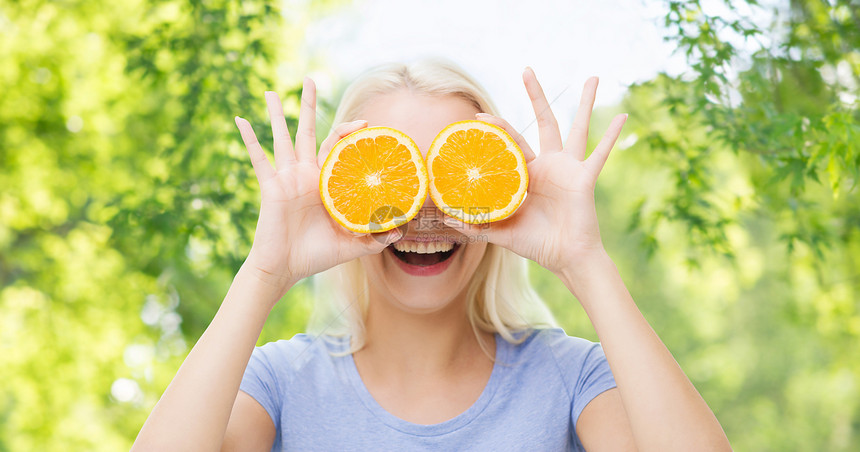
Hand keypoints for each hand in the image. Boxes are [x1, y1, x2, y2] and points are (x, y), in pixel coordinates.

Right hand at [234, 78, 401, 296]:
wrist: (286, 269)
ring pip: (282, 138)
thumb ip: (375, 237)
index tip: (365, 123)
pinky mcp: (271, 187)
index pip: (338, 148)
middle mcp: (305, 174)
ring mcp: (286, 178)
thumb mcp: (351, 246)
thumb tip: (401, 230)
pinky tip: (239, 119)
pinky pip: (259, 159)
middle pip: (309, 131)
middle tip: (312, 79)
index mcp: (325, 183)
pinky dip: (249, 139)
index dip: (349, 133)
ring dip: (277, 114)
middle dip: (311, 106)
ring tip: (271, 91)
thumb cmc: (315, 256)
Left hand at [443, 68, 626, 273]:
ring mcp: (569, 169)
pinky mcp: (585, 178)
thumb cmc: (537, 244)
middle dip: (536, 96)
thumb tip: (446, 220)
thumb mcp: (502, 231)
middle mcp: (550, 165)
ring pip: (577, 128)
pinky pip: (600, 154)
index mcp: (530, 174)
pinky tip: (623, 116)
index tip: (478, 116)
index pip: (511, 143)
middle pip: (543, 122)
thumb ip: (477, 223)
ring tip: (593, 77)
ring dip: (586, 103)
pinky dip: (612, 136)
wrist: (565, 258)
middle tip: (526, 69)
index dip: (497, 128)